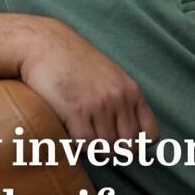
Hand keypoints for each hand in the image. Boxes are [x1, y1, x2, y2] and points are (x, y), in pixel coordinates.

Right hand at [20, 20, 158, 142]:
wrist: (44, 44)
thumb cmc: (73, 63)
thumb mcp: (108, 77)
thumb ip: (121, 101)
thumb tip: (127, 137)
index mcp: (131, 91)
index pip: (150, 135)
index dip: (136, 145)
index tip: (117, 141)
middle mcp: (120, 98)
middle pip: (129, 148)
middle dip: (112, 150)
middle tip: (93, 140)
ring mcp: (100, 105)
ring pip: (107, 150)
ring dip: (92, 149)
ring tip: (78, 133)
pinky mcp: (77, 110)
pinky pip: (85, 145)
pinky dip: (76, 145)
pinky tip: (67, 131)